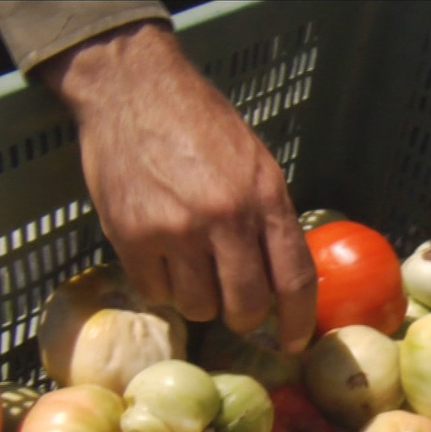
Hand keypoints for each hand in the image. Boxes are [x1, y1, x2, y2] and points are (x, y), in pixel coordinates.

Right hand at [39, 21, 316, 350]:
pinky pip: (156, 293)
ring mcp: (175, 231)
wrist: (132, 89)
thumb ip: (270, 218)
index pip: (294, 279)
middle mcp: (225, 218)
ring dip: (200, 300)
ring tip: (194, 270)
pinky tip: (162, 260)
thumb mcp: (255, 164)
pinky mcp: (131, 237)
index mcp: (265, 198)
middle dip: (245, 317)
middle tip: (237, 308)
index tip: (296, 342)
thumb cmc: (199, 124)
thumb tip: (283, 278)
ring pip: (199, 307)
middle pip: (247, 306)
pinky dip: (162, 288)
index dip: (299, 320)